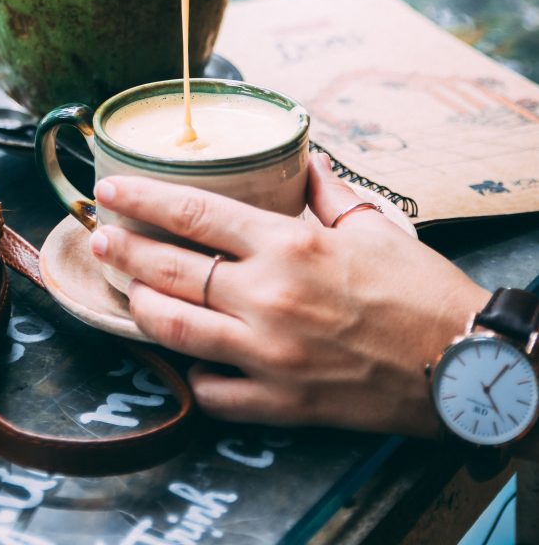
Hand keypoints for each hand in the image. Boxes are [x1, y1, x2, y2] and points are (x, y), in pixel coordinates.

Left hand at [90, 155, 488, 436]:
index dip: (141, 198)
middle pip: (169, 267)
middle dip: (122, 248)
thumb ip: (327, 190)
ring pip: (175, 328)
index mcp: (289, 245)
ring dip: (140, 306)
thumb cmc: (420, 290)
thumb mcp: (375, 226)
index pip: (193, 213)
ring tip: (126, 290)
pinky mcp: (281, 403)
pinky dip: (194, 374)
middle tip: (98, 235)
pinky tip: (186, 359)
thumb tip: (304, 157)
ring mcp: (269, 354)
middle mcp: (269, 296)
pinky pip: (212, 392)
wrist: (462, 364)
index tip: (109, 189)